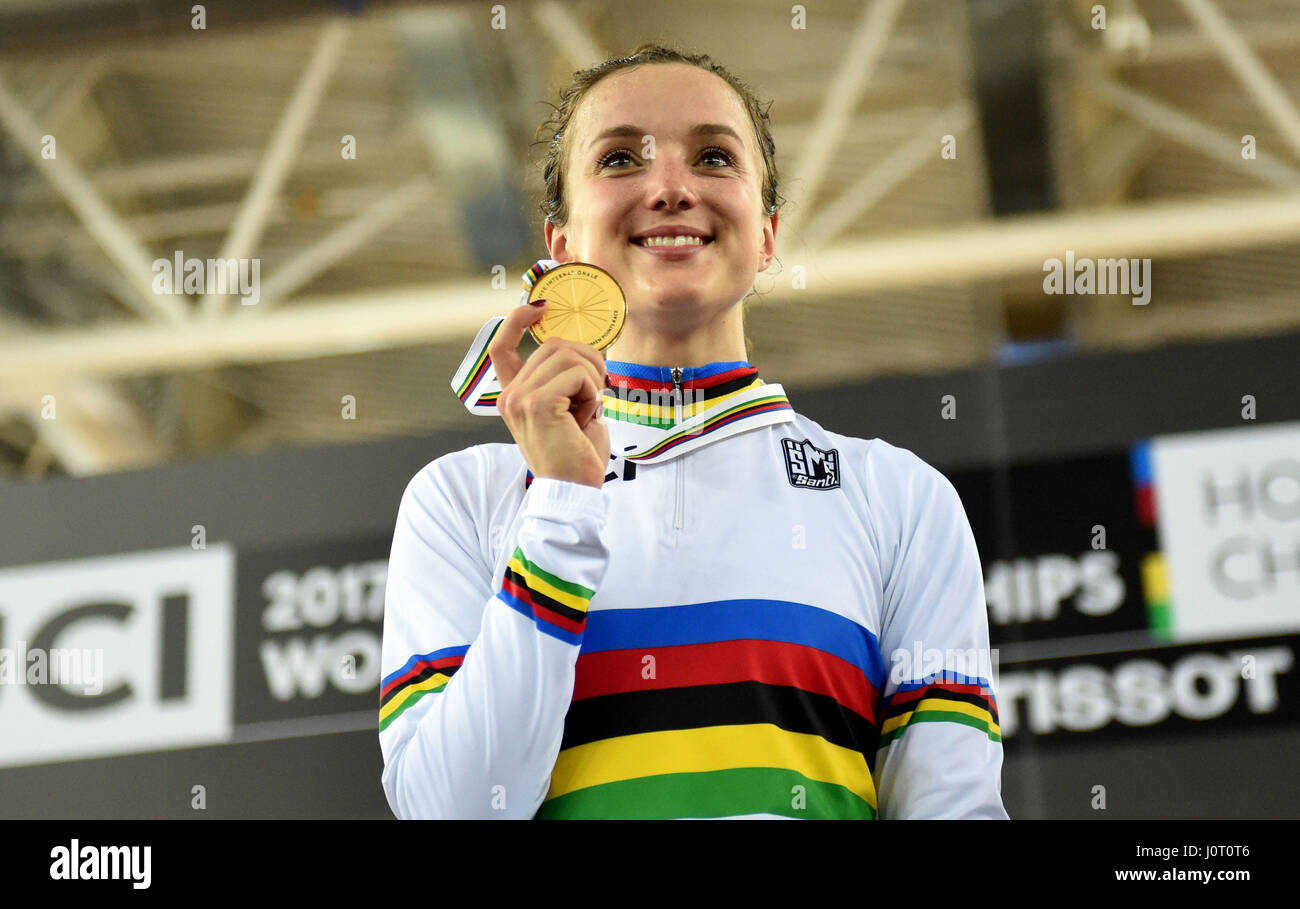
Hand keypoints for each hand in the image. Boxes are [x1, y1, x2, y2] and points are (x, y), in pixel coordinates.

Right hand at [489, 302, 609, 488]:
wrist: (573, 491)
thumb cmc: (577, 454)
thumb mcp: (570, 409)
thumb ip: (566, 379)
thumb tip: (584, 349)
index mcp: (514, 395)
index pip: (501, 346)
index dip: (518, 319)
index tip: (541, 307)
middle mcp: (510, 394)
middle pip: (554, 345)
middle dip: (587, 360)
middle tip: (597, 391)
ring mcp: (520, 398)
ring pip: (569, 355)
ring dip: (592, 377)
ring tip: (590, 406)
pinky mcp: (537, 404)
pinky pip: (578, 374)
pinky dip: (593, 390)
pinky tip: (588, 414)